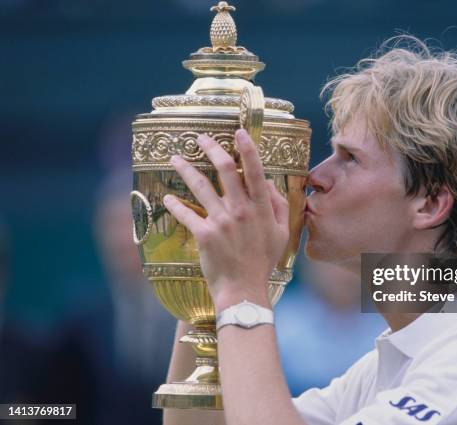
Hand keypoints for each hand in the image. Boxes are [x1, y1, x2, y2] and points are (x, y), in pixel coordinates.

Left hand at [163, 129, 289, 310]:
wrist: (244, 289)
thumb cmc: (263, 262)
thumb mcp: (281, 233)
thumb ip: (278, 206)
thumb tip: (270, 184)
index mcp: (262, 209)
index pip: (255, 172)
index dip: (247, 149)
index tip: (238, 132)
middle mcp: (241, 210)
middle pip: (226, 170)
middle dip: (212, 149)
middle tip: (201, 138)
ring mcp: (222, 222)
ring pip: (201, 187)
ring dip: (186, 169)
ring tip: (175, 159)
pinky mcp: (204, 234)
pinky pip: (186, 214)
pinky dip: (175, 205)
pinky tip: (167, 198)